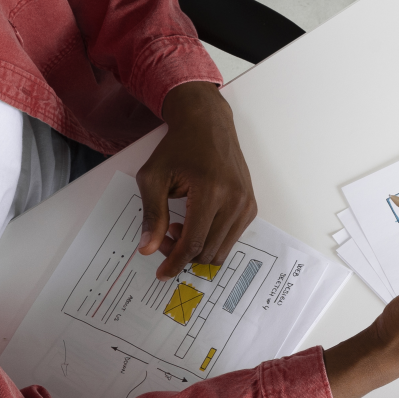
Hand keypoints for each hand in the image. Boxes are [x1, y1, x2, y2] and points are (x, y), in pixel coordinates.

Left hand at [136, 81, 256, 278]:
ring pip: (221, 250)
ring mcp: (246, 203)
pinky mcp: (251, 205)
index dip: (175, 262)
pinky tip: (196, 222)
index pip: (193, 243)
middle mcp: (234, 200)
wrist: (207, 124)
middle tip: (164, 238)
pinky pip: (232, 238)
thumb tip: (148, 249)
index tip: (161, 273)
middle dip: (183, 255)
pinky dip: (212, 240)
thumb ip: (152, 215)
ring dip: (197, 249)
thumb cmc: (178, 147)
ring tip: (179, 227)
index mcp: (211, 191)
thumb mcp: (154, 177)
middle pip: (208, 251)